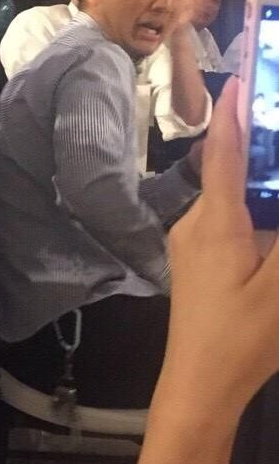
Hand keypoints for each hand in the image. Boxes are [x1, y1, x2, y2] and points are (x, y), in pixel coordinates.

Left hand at [164, 78, 278, 417]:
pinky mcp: (198, 262)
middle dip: (264, 151)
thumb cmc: (242, 338)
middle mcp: (196, 223)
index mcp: (214, 222)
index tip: (242, 78)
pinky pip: (230, 223)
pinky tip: (275, 224)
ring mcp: (192, 243)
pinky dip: (257, 213)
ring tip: (278, 174)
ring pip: (234, 200)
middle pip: (233, 172)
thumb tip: (278, 191)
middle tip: (277, 123)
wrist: (199, 384)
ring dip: (263, 186)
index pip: (225, 153)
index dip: (235, 113)